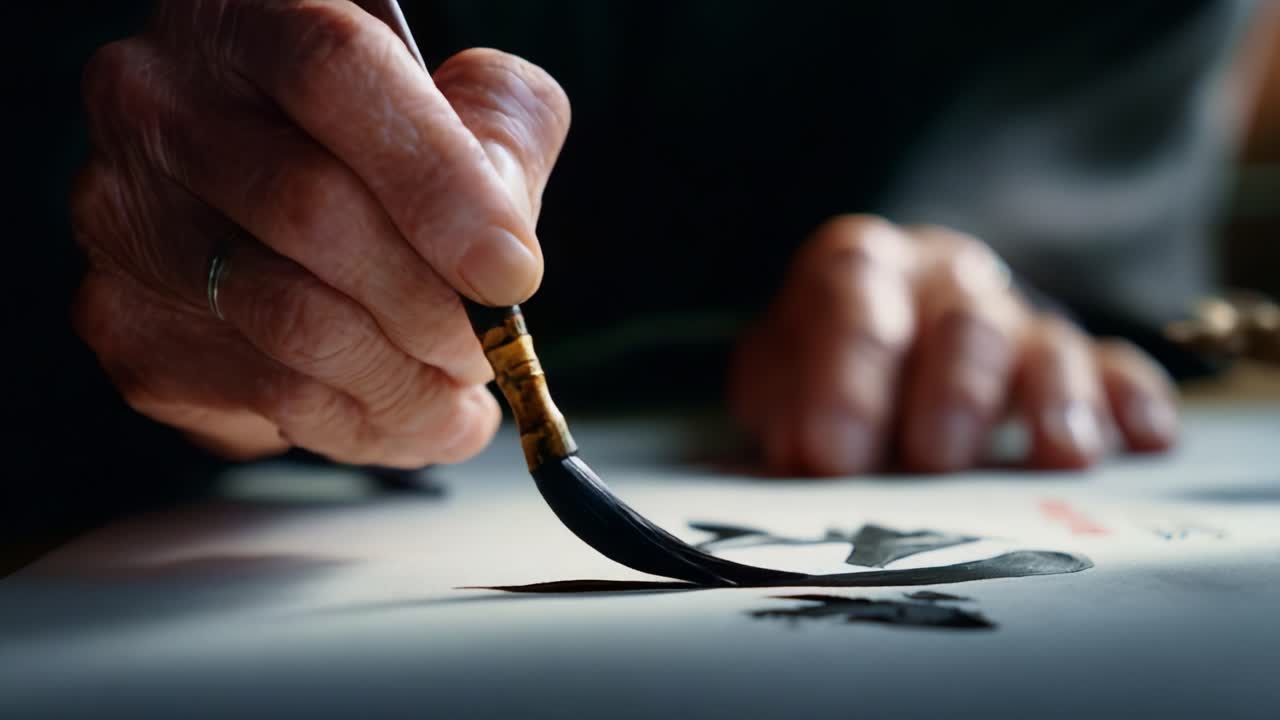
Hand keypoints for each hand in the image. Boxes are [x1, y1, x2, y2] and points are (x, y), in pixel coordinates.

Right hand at [71, 1, 569, 466]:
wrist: (270, 199)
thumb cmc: (382, 142)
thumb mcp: (462, 100)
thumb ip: (503, 134)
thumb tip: (499, 253)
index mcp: (251, 16)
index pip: (336, 76)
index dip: (437, 183)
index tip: (510, 274)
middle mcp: (160, 104)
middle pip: (313, 212)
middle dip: (433, 306)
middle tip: (488, 348)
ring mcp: (125, 216)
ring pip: (292, 325)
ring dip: (406, 384)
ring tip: (458, 395)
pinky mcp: (126, 321)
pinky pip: (265, 398)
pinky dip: (357, 425)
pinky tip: (392, 409)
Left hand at [730, 215, 1178, 475]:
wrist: (879, 350)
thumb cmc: (818, 374)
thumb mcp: (777, 383)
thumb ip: (784, 412)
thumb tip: (803, 461)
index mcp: (860, 270)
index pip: (854, 297)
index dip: (845, 375)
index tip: (830, 454)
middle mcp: (945, 282)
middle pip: (964, 322)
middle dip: (953, 393)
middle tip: (934, 460)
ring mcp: (1016, 319)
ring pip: (1045, 344)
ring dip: (1052, 401)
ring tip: (1058, 457)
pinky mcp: (1078, 362)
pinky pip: (1118, 372)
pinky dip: (1130, 403)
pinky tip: (1141, 440)